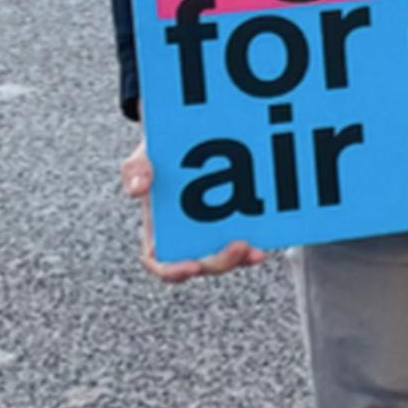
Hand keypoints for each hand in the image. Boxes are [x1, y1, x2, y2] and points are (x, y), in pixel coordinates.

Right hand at [121, 143, 266, 284]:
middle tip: (239, 246)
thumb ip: (136, 169)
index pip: (162, 263)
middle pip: (204, 263)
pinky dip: (261, 238)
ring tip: (257, 247)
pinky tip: (271, 230)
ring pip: (230, 255)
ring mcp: (215, 230)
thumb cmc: (163, 155)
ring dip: (244, 256)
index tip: (191, 267)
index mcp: (160, 230)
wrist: (192, 135)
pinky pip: (251, 235)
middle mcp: (188, 236)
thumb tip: (138, 188)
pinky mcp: (239, 220)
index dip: (174, 271)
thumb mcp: (145, 157)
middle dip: (222, 261)